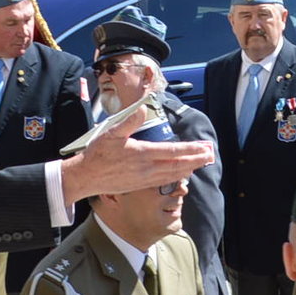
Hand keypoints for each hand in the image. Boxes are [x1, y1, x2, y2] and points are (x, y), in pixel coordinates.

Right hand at [61, 119, 212, 202]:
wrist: (86, 177)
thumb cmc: (97, 154)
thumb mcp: (111, 133)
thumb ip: (129, 121)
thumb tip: (143, 109)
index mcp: (142, 154)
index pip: (172, 152)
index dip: (190, 150)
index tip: (203, 148)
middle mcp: (146, 169)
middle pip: (177, 166)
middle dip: (195, 161)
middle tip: (210, 156)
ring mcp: (144, 179)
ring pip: (172, 175)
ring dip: (188, 169)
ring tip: (199, 164)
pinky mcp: (140, 185)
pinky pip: (163, 182)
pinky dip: (176, 177)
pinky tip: (180, 175)